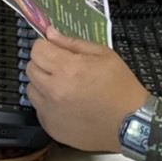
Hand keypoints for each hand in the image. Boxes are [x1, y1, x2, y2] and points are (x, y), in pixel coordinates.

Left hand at [25, 29, 148, 151]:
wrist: (130, 123)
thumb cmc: (120, 88)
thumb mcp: (103, 55)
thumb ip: (73, 43)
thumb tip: (51, 33)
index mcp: (68, 69)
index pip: (37, 50)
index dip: (46, 46)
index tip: (55, 49)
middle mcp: (54, 91)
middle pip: (31, 68)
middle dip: (44, 63)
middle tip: (63, 68)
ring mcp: (50, 111)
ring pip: (31, 89)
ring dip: (43, 84)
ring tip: (65, 87)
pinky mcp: (51, 127)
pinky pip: (38, 108)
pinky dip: (48, 103)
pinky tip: (67, 104)